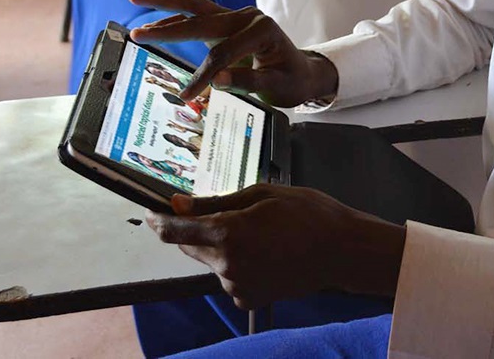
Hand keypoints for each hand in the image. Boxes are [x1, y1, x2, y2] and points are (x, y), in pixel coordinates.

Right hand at [127, 0, 338, 105]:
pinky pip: (199, 15)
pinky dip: (176, 18)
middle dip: (166, 25)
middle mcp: (248, 16)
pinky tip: (155, 22)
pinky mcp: (229, 21)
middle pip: (201, 16)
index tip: (187, 95)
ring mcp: (238, 15)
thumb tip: (217, 80)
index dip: (203, 75)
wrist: (304, 72)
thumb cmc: (291, 82)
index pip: (222, 52)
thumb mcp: (276, 88)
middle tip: (135, 32)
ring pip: (196, 6)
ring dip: (165, 2)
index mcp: (262, 30)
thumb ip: (248, 82)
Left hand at [146, 186, 405, 308]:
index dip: (157, 220)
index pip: (174, 231)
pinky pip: (228, 276)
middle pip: (189, 247)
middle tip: (221, 212)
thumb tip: (180, 204)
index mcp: (227, 234)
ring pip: (210, 261)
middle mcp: (226, 265)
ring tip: (257, 231)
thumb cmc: (308, 213)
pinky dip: (236, 263)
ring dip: (219, 246)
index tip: (151, 211)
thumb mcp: (261, 194)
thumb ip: (216, 203)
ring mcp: (236, 286)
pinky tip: (264, 251)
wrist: (342, 251)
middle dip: (194, 229)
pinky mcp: (247, 298)